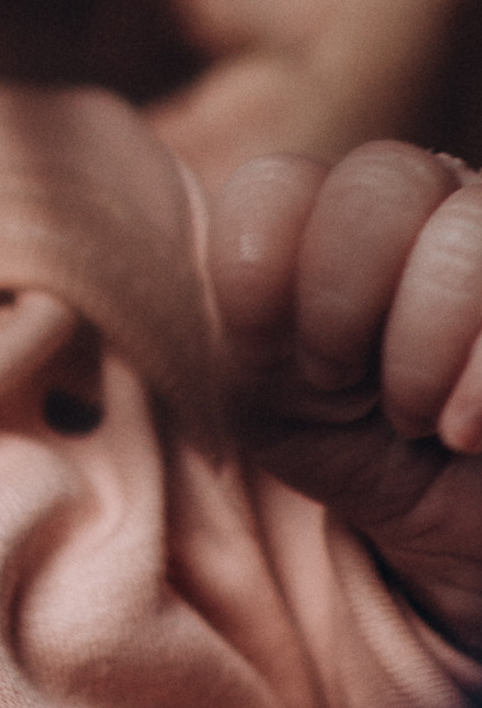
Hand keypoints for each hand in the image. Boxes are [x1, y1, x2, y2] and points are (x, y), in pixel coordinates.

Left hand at [213, 140, 481, 644]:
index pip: (277, 182)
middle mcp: (434, 202)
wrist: (464, 530)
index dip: (261, 268)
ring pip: (469, 229)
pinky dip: (481, 387)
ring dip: (425, 348)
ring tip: (419, 418)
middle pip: (384, 177)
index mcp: (332, 212)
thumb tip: (260, 279)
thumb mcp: (270, 399)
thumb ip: (248, 326)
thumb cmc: (359, 447)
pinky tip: (469, 434)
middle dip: (345, 298)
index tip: (270, 353)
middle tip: (347, 381)